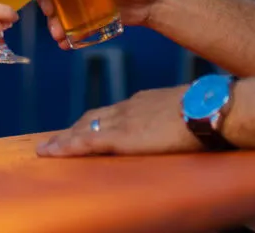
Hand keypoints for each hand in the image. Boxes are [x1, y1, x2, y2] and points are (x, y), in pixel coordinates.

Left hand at [39, 86, 199, 157]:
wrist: (207, 108)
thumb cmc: (206, 109)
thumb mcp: (186, 111)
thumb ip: (175, 117)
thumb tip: (180, 126)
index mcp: (143, 101)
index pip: (112, 111)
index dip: (95, 120)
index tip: (84, 126)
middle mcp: (127, 107)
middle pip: (92, 117)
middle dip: (74, 128)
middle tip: (58, 140)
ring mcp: (121, 121)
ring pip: (83, 128)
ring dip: (64, 139)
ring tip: (47, 149)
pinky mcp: (120, 137)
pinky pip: (85, 141)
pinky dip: (66, 146)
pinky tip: (51, 152)